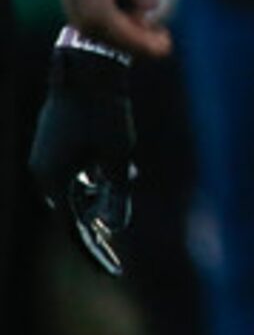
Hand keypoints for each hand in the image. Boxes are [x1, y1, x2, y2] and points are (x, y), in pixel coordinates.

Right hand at [27, 30, 139, 274]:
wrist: (87, 65)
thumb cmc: (105, 111)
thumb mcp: (118, 154)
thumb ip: (116, 190)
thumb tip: (115, 224)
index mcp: (53, 180)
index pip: (74, 228)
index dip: (95, 250)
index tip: (114, 269)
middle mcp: (42, 171)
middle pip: (74, 208)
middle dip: (100, 218)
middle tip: (118, 240)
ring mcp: (45, 156)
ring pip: (76, 186)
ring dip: (102, 192)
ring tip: (130, 181)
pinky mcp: (53, 142)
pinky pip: (75, 169)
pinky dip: (97, 174)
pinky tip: (125, 170)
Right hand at [51, 0, 171, 57]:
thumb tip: (149, 11)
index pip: (99, 18)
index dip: (131, 39)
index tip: (163, 48)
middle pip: (87, 21)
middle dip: (123, 39)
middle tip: (163, 44)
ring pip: (84, 10)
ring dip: (116, 26)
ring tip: (155, 31)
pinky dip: (110, 8)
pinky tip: (138, 7)